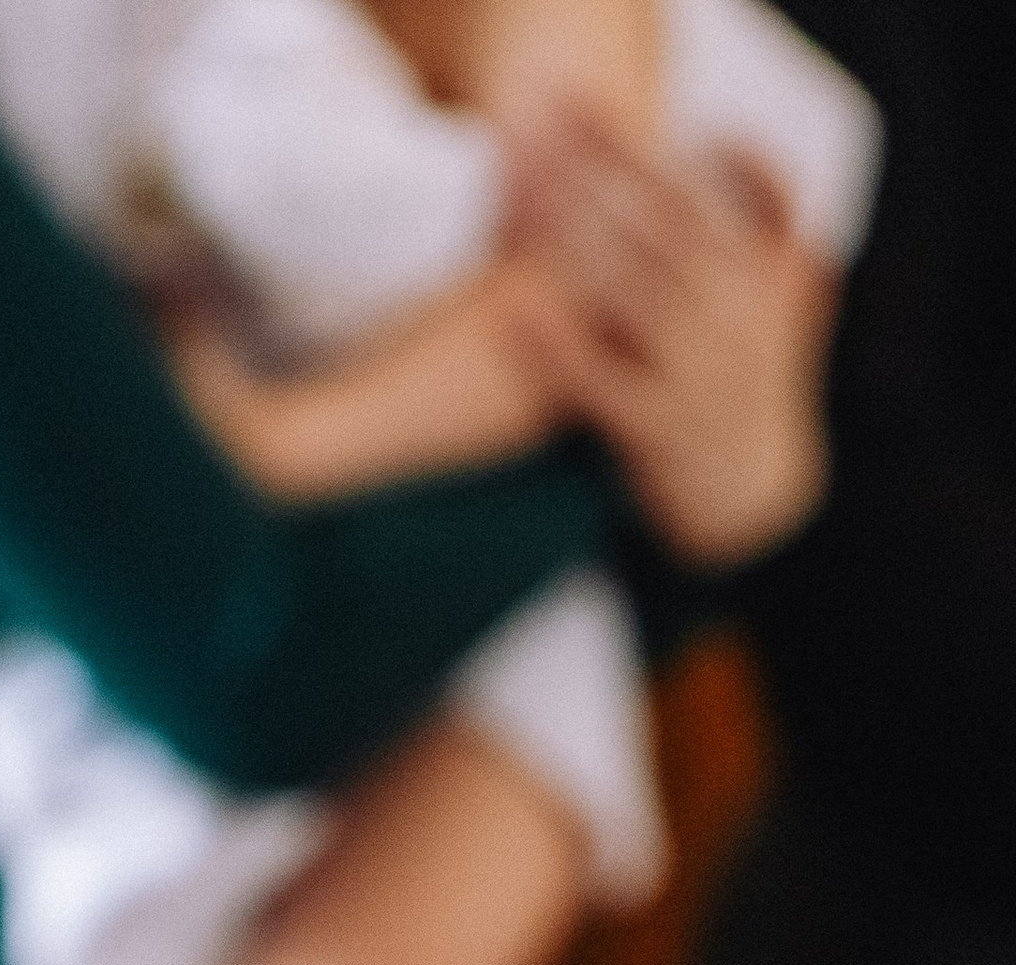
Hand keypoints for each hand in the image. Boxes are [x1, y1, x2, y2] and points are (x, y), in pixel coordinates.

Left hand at [508, 113, 833, 564]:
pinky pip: (599, 378)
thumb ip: (770, 236)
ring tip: (527, 197)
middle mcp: (741, 322)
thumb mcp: (786, 308)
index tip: (620, 120)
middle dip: (613, 172)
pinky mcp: (656, 430)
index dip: (671, 149)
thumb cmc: (753, 393)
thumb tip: (735, 154)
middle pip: (671, 223)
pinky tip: (516, 310)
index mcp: (772, 283)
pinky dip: (557, 343)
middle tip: (556, 135)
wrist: (755, 504)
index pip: (733, 188)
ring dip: (579, 237)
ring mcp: (700, 375)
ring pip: (634, 287)